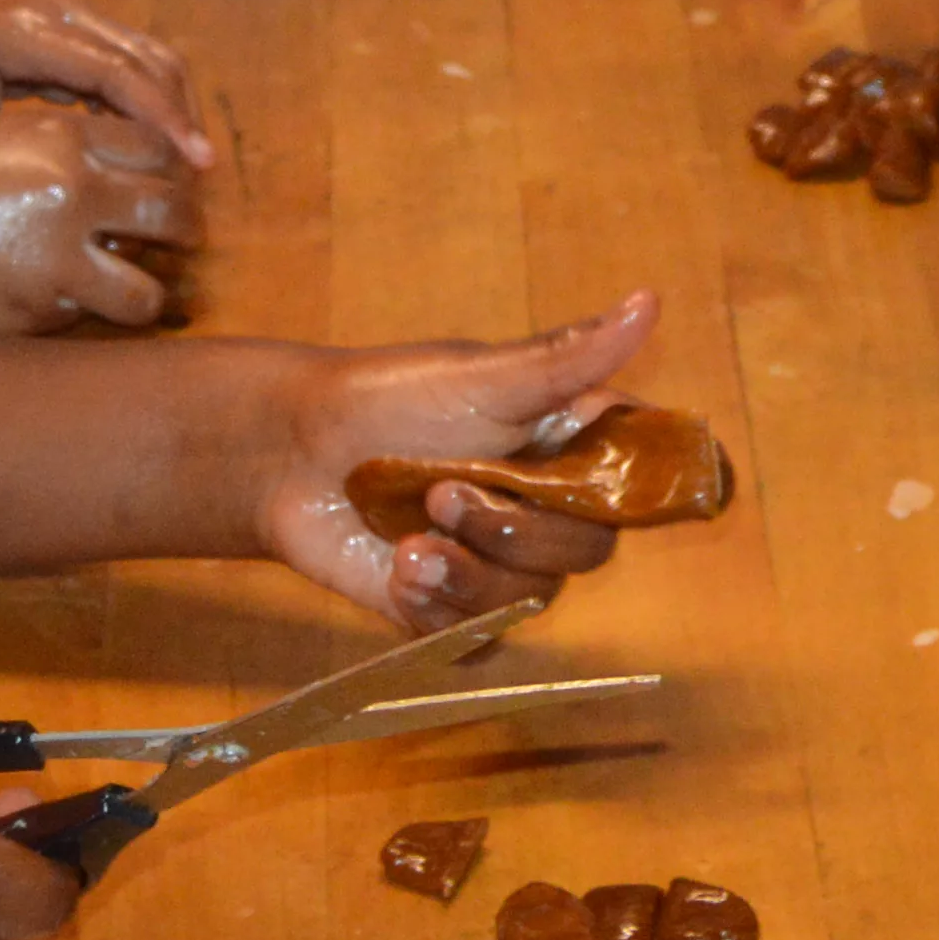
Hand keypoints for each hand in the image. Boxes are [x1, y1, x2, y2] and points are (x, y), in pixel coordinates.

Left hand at [0, 0, 215, 165]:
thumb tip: (62, 203)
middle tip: (197, 179)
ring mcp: (59, 5)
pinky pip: (117, 52)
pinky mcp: (57, 16)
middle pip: (148, 55)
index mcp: (24, 31)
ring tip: (179, 166)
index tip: (198, 166)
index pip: (119, 74)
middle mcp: (54, 7)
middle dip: (181, 115)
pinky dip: (141, 93)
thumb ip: (0, 153)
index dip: (165, 122)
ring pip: (141, 50)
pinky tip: (141, 142)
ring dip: (166, 103)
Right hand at [0, 109, 200, 333]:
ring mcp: (54, 258)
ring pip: (149, 290)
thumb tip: (109, 176)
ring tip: (138, 293)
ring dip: (148, 294)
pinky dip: (84, 318)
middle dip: (187, 230)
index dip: (172, 167)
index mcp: (55, 134)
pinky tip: (61, 308)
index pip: (156, 145)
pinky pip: (87, 321)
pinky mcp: (31, 315)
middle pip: (174, 210)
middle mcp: (69, 190)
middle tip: (185, 241)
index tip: (173, 182)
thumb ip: (49, 150)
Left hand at [237, 295, 664, 626]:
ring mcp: (502, 560)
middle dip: (515, 531)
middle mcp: (549, 506)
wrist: (291, 454)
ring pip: (530, 600)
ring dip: (469, 576)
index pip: (644, 477)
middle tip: (443, 495)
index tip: (593, 489)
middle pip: (587, 550)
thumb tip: (647, 301)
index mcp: (571, 443)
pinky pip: (478, 638)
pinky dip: (439, 613)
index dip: (640, 492)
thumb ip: (566, 360)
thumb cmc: (388, 398)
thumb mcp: (478, 375)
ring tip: (409, 546)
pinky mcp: (455, 607)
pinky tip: (400, 573)